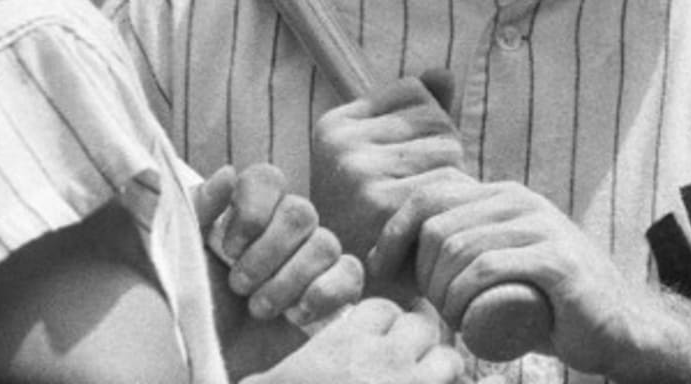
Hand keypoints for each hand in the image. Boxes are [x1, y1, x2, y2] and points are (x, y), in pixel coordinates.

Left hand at [197, 163, 363, 327]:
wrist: (208, 360)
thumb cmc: (192, 305)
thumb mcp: (181, 252)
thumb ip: (198, 209)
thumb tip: (228, 174)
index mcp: (250, 210)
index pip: (268, 178)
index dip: (253, 210)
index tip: (229, 247)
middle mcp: (284, 227)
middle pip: (301, 211)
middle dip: (268, 253)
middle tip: (239, 285)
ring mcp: (312, 258)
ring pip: (325, 243)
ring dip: (288, 280)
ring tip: (259, 308)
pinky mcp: (333, 290)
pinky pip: (350, 273)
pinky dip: (324, 292)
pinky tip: (296, 313)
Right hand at [248, 297, 464, 383]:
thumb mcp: (267, 383)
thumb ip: (271, 372)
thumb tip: (243, 376)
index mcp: (345, 343)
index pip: (381, 312)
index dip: (381, 330)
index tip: (376, 351)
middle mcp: (384, 359)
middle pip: (421, 329)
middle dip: (417, 350)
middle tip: (404, 374)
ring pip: (447, 361)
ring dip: (440, 377)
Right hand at [311, 73, 465, 265]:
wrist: (353, 288)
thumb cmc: (374, 215)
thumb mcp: (380, 155)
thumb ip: (414, 109)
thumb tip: (444, 73)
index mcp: (336, 124)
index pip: (413, 90)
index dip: (426, 123)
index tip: (407, 160)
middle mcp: (342, 144)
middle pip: (434, 118)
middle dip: (443, 149)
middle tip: (420, 189)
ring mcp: (360, 173)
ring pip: (447, 148)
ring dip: (453, 176)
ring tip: (425, 206)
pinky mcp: (385, 204)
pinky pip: (450, 180)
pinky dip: (454, 200)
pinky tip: (433, 222)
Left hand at [369, 175, 653, 376]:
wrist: (622, 328)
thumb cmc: (549, 303)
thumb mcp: (503, 260)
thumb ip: (470, 242)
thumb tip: (404, 248)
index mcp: (503, 194)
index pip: (431, 193)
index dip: (396, 229)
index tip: (381, 266)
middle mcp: (520, 200)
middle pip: (438, 225)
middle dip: (419, 271)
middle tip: (430, 308)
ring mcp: (540, 226)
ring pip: (459, 249)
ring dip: (440, 292)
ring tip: (450, 320)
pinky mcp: (556, 261)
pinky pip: (488, 269)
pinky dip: (463, 298)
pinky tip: (464, 322)